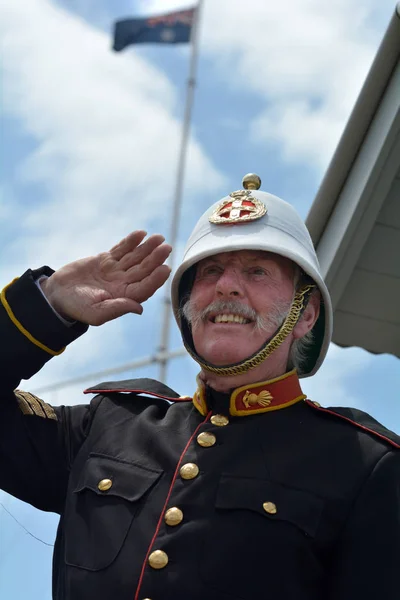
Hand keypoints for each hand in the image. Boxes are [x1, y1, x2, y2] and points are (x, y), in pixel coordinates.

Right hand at [40, 231, 171, 325]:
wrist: (58, 294)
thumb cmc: (77, 307)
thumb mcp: (95, 313)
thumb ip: (117, 309)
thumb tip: (139, 308)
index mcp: (124, 297)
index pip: (144, 287)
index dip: (155, 279)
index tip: (165, 268)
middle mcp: (123, 284)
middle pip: (143, 270)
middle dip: (155, 258)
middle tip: (166, 247)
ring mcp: (116, 270)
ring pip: (135, 257)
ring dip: (147, 248)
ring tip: (158, 238)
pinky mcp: (107, 260)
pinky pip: (122, 249)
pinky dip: (130, 241)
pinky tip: (141, 234)